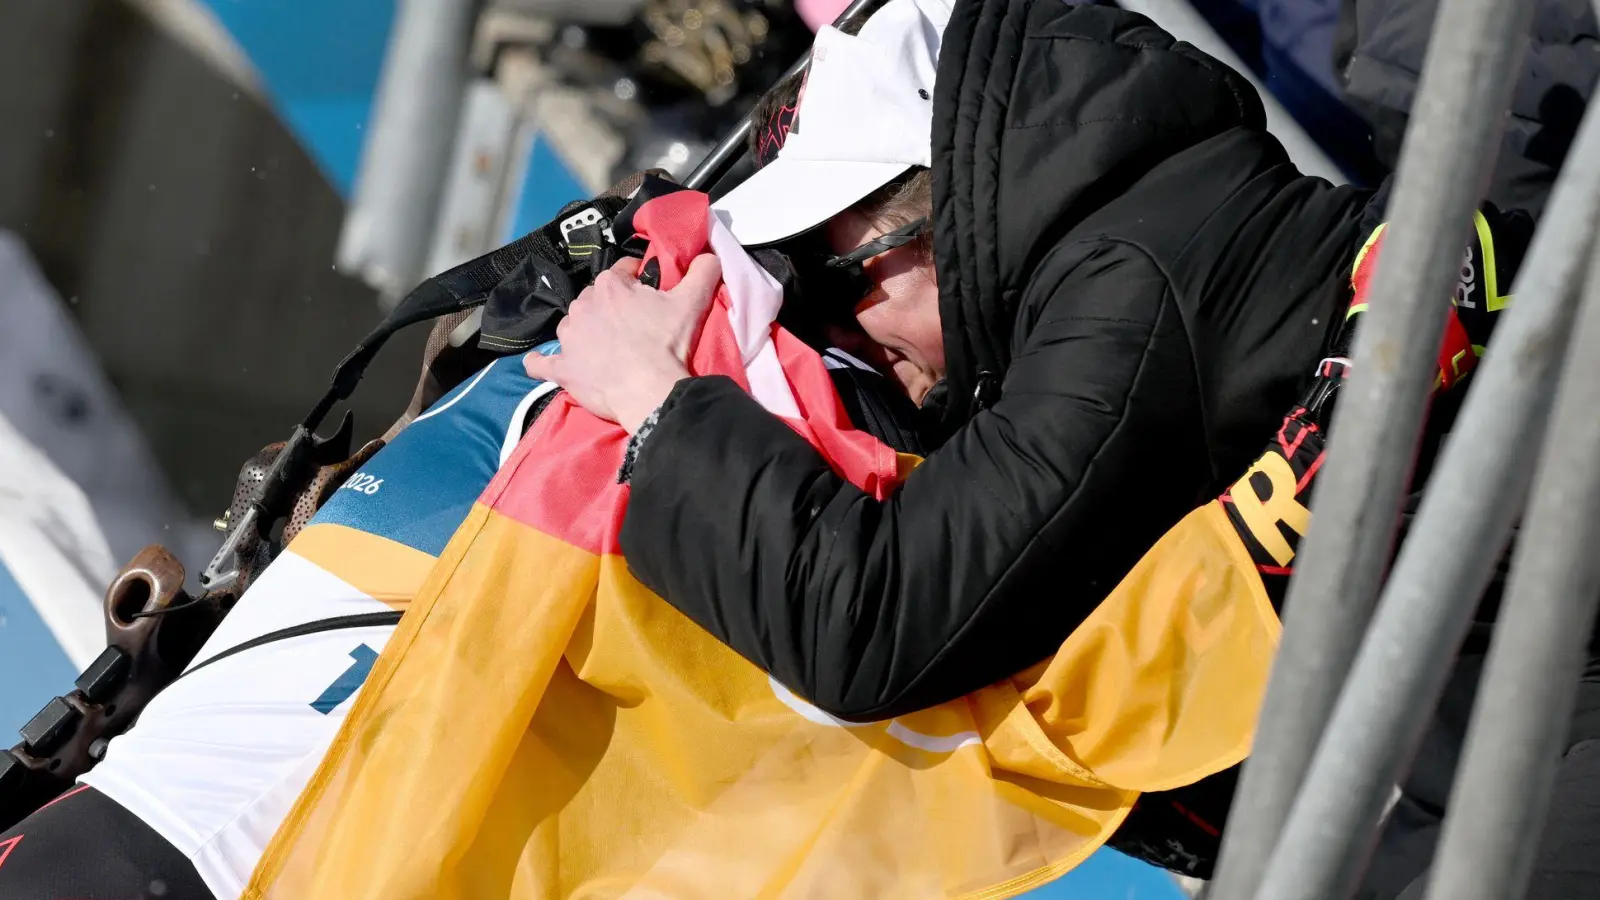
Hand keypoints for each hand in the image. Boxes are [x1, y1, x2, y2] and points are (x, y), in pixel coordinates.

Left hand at [524, 254, 721, 433]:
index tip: (648, 297)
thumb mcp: (692, 301)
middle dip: (610, 309)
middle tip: (633, 328)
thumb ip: (702, 271)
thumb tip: (709, 255)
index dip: (637, 283)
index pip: (622, 273)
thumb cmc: (667, 344)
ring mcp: (568, 339)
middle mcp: (581, 306)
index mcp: (608, 286)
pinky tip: (543, 365)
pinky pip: (541, 364)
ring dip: (584, 333)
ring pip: (572, 327)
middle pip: (596, 300)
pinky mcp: (562, 369)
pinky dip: (542, 364)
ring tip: (605, 349)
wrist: (650, 390)